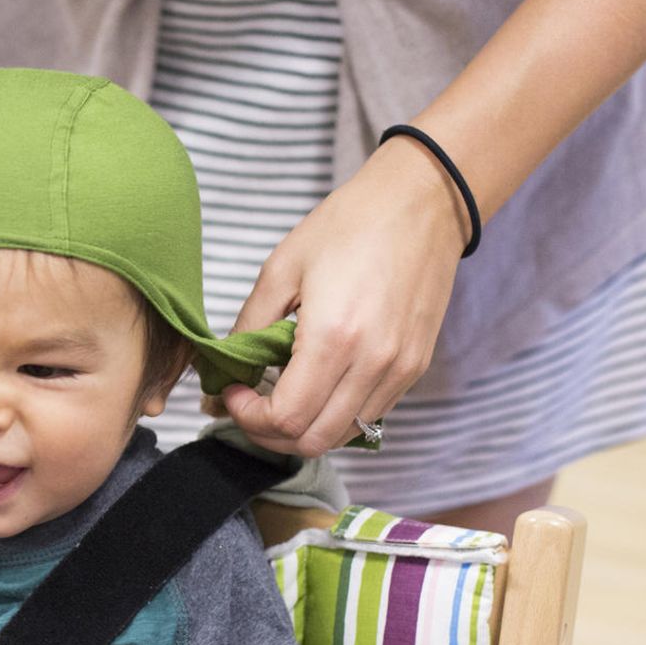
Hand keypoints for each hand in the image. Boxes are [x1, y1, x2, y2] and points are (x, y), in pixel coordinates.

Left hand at [221, 136, 468, 456]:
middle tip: (247, 403)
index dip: (248, 415)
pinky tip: (315, 384)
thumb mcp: (281, 269)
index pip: (286, 417)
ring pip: (343, 435)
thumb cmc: (349, 226)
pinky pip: (369, 415)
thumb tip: (223, 369)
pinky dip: (334, 415)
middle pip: (313, 440)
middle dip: (269, 432)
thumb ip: (249, 326)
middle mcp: (373, 364)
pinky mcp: (415, 367)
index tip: (232, 390)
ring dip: (303, 428)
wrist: (422, 203)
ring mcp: (400, 370)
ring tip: (279, 393)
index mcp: (335, 339)